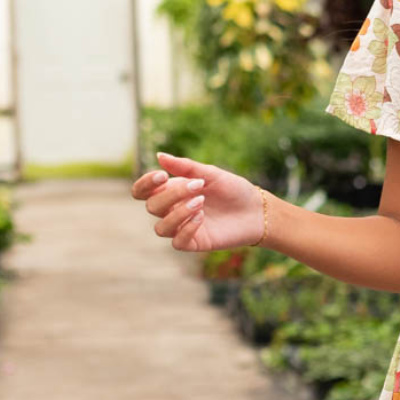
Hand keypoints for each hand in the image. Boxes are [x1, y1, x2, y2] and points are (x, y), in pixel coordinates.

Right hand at [130, 150, 265, 252]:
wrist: (256, 210)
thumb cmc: (233, 190)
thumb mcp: (211, 174)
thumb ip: (186, 167)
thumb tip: (160, 156)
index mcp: (172, 191)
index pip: (142, 192)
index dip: (144, 184)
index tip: (162, 175)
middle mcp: (173, 210)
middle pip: (152, 207)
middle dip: (171, 195)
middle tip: (197, 186)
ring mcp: (183, 228)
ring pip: (161, 228)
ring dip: (178, 213)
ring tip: (201, 202)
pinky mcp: (195, 243)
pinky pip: (177, 242)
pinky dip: (186, 229)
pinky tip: (201, 217)